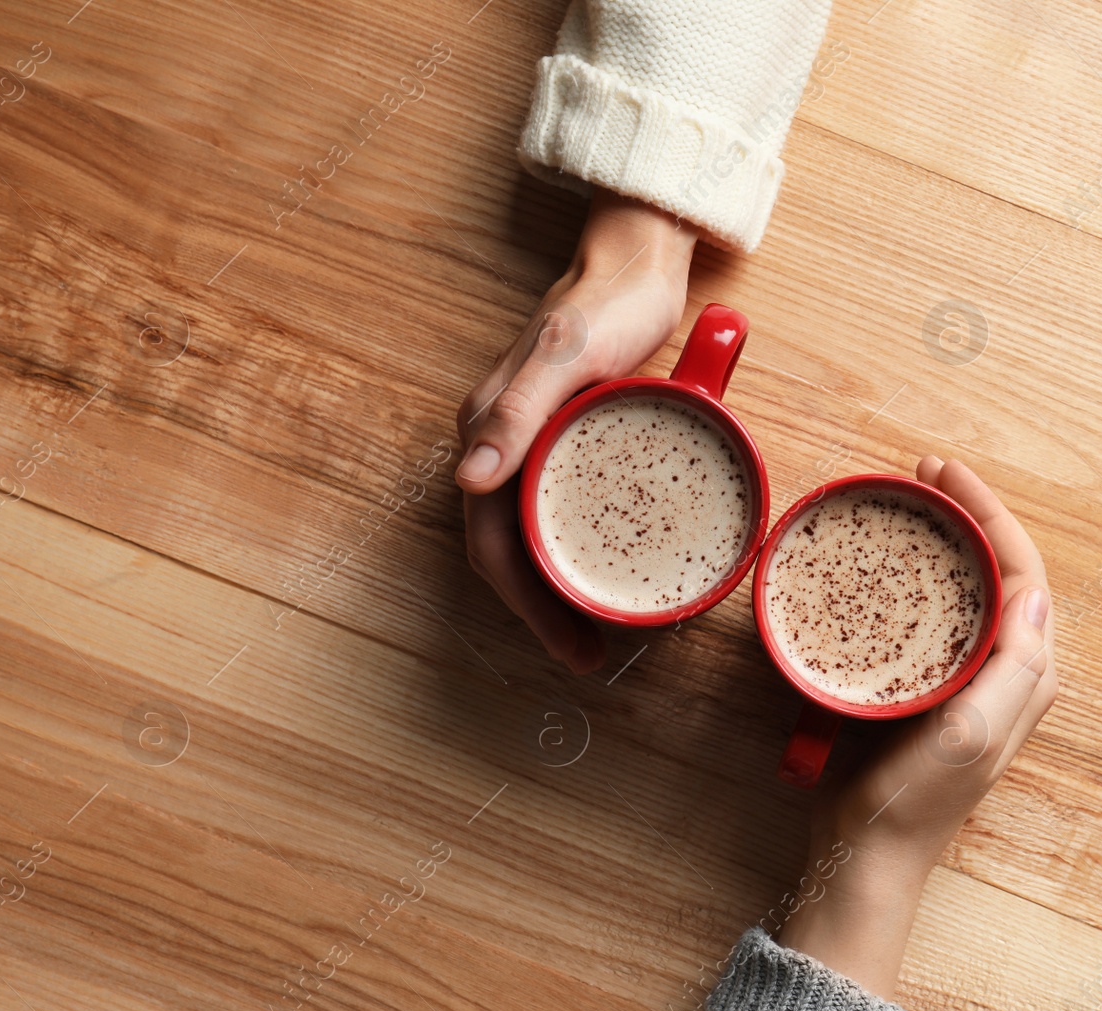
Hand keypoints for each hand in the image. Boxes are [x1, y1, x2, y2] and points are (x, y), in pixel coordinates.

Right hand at [455, 189, 696, 671]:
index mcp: (489, 431)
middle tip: (590, 655)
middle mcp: (501, 445)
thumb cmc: (603, 304)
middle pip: (507, 551)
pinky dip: (575, 550)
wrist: (635, 264)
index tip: (571, 646)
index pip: (491, 542)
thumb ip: (518, 408)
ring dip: (555, 589)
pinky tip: (607, 568)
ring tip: (596, 629)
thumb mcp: (567, 352)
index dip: (526, 604)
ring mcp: (531, 446)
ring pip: (530, 536)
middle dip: (541, 612)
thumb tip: (467, 479)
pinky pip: (557, 511)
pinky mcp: (562, 442)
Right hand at [777, 456, 1057, 996]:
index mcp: (1024, 675)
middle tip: (923, 473)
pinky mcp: (926, 685)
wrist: (866, 854)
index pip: (1022, 571)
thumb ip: (1013, 669)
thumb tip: (1039, 594)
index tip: (946, 473)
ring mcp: (964, 677)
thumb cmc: (915, 801)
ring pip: (966, 586)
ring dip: (945, 537)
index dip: (990, 514)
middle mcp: (1003, 670)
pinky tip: (886, 561)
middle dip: (968, 513)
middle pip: (998, 568)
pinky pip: (934, 612)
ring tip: (908, 501)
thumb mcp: (970, 735)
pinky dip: (917, 575)